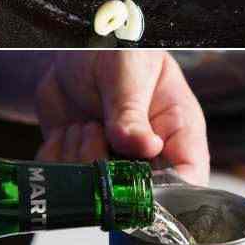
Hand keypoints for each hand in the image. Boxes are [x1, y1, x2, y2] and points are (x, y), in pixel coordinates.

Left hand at [34, 51, 209, 184]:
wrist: (75, 47)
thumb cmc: (119, 51)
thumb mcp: (129, 73)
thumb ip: (133, 111)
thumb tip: (144, 148)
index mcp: (178, 132)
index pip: (189, 178)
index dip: (169, 194)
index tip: (139, 186)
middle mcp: (150, 154)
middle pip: (140, 196)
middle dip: (112, 177)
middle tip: (97, 134)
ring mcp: (114, 161)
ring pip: (97, 192)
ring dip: (80, 160)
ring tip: (84, 123)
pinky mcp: (80, 161)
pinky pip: (65, 181)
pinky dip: (56, 159)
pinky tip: (65, 131)